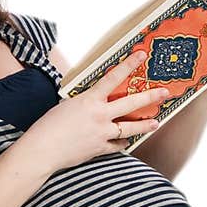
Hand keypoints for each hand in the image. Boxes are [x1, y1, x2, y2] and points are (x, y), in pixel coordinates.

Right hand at [20, 51, 166, 171]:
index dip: (129, 65)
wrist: (42, 150)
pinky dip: (122, 143)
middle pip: (131, 104)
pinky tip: (128, 141)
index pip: (113, 78)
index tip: (142, 55)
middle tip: (164, 93)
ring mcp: (102, 134)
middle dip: (150, 97)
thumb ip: (85, 101)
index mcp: (89, 100)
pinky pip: (117, 145)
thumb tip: (94, 100)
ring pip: (130, 129)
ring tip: (156, 123)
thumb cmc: (48, 126)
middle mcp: (100, 116)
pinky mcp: (99, 149)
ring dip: (145, 125)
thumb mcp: (67, 105)